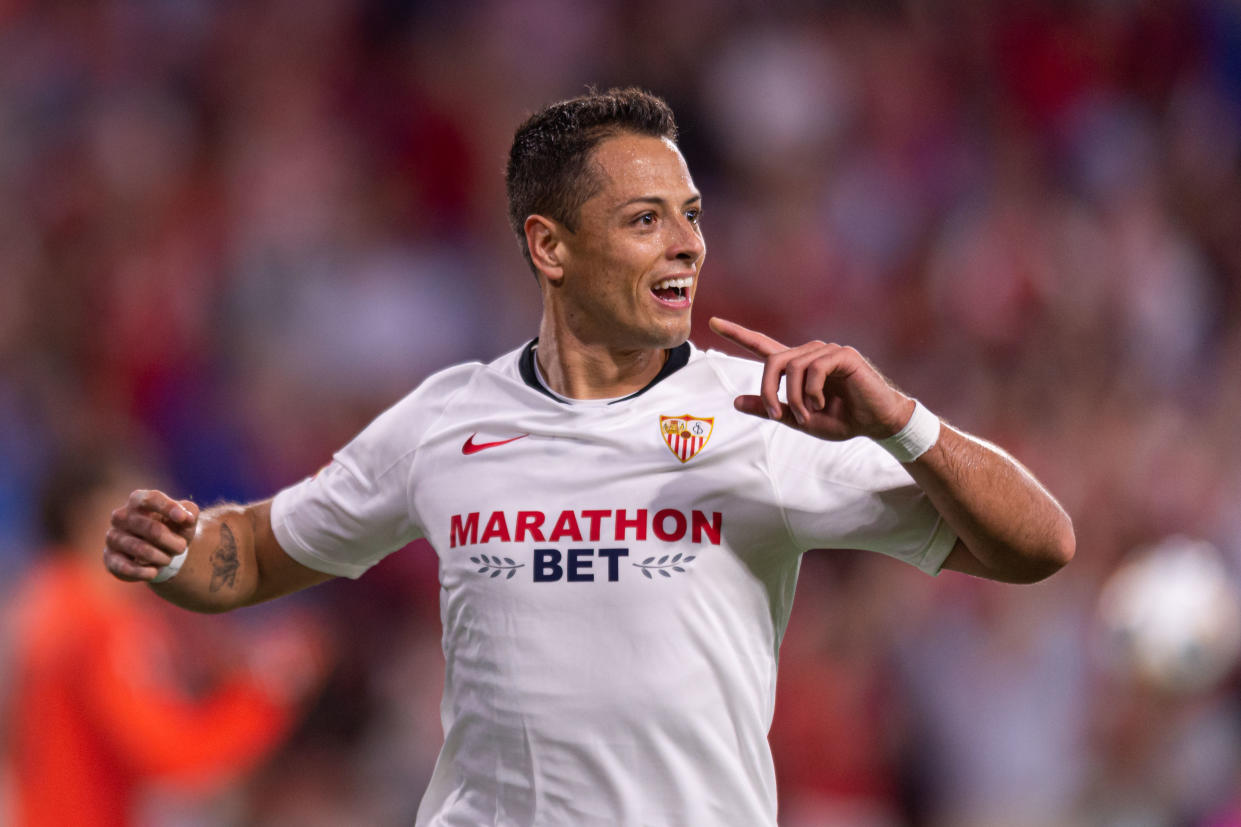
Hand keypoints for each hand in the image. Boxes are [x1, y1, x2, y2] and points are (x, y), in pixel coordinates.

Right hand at [104, 489, 199, 580]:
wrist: (160, 550)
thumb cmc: (172, 528)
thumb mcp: (186, 517)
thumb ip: (190, 512)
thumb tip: (187, 518)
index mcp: (138, 500)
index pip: (152, 499)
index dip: (169, 508)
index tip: (184, 519)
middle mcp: (121, 516)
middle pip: (153, 529)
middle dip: (174, 543)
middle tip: (181, 548)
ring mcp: (113, 537)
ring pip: (142, 550)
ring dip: (163, 558)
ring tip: (168, 559)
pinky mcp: (110, 558)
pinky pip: (126, 568)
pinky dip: (145, 572)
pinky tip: (154, 572)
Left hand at [709, 316, 914, 440]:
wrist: (876, 423)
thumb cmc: (841, 419)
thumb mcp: (798, 419)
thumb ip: (770, 409)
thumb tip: (736, 401)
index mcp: (796, 366)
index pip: (761, 345)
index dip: (737, 334)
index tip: (713, 321)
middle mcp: (808, 353)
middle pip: (772, 361)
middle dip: (768, 389)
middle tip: (778, 414)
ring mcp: (825, 350)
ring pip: (792, 367)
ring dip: (794, 397)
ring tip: (808, 414)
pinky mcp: (842, 354)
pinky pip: (814, 368)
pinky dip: (812, 391)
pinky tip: (821, 403)